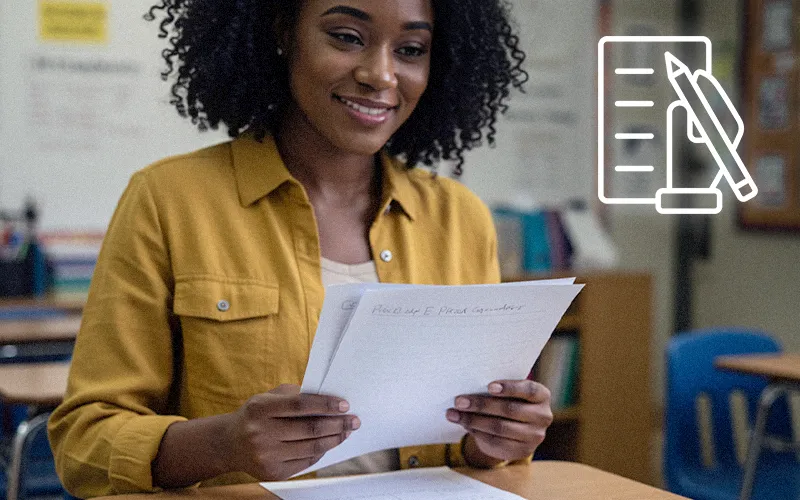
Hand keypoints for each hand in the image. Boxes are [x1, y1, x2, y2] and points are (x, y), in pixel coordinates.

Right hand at [225, 384, 359, 480]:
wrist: (229, 443)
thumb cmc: (256, 415)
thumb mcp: (268, 397)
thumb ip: (295, 395)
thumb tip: (329, 400)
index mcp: (260, 408)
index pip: (300, 405)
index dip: (325, 404)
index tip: (345, 404)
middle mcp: (261, 433)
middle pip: (309, 429)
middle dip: (337, 424)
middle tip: (354, 420)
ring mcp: (266, 456)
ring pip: (311, 448)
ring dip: (334, 439)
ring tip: (346, 432)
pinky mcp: (272, 473)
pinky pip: (305, 462)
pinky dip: (321, 452)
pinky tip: (329, 443)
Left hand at [446, 380, 552, 464]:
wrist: (516, 430)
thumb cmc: (509, 401)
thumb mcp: (508, 393)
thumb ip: (495, 390)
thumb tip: (467, 392)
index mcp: (542, 395)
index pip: (529, 390)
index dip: (509, 388)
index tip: (489, 387)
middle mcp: (543, 416)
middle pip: (510, 409)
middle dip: (481, 404)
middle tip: (459, 401)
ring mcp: (535, 436)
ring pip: (500, 427)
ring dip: (473, 420)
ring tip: (454, 414)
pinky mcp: (522, 451)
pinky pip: (496, 442)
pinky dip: (477, 433)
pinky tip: (464, 425)